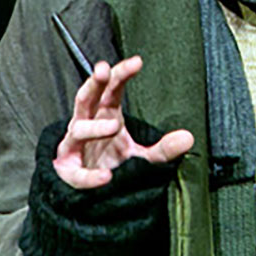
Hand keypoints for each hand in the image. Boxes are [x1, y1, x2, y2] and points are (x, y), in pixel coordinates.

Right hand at [53, 55, 194, 188]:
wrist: (91, 192)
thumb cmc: (112, 163)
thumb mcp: (142, 155)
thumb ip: (163, 148)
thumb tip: (188, 138)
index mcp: (105, 115)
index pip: (112, 89)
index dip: (120, 74)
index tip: (136, 62)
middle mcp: (87, 125)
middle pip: (87, 98)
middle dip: (93, 83)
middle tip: (103, 71)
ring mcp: (74, 147)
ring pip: (78, 130)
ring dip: (94, 127)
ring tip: (114, 126)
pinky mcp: (67, 171)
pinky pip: (77, 173)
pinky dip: (89, 176)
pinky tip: (104, 177)